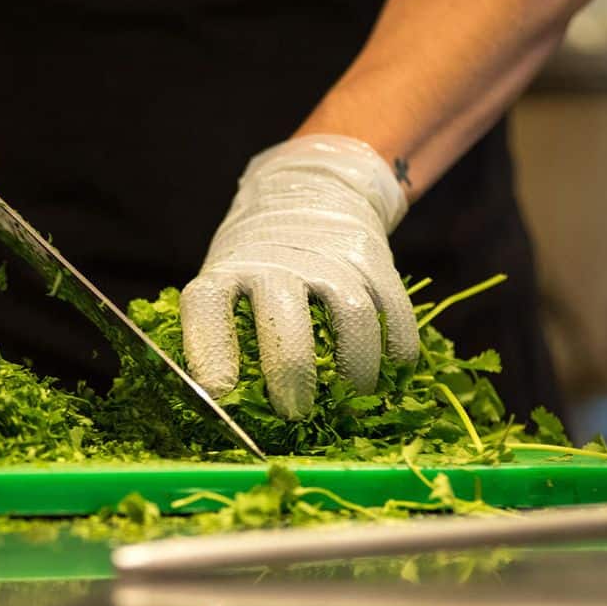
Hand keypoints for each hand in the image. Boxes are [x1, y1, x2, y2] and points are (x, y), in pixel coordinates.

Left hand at [180, 135, 417, 419]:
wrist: (308, 192)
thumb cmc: (257, 264)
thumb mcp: (228, 283)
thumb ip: (227, 335)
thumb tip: (225, 410)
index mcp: (228, 271)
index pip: (209, 307)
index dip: (210, 351)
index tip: (218, 393)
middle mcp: (275, 262)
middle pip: (283, 321)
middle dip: (290, 374)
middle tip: (293, 414)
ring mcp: (326, 258)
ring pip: (350, 317)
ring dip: (355, 368)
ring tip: (352, 399)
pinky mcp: (371, 258)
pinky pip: (391, 309)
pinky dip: (397, 347)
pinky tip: (393, 373)